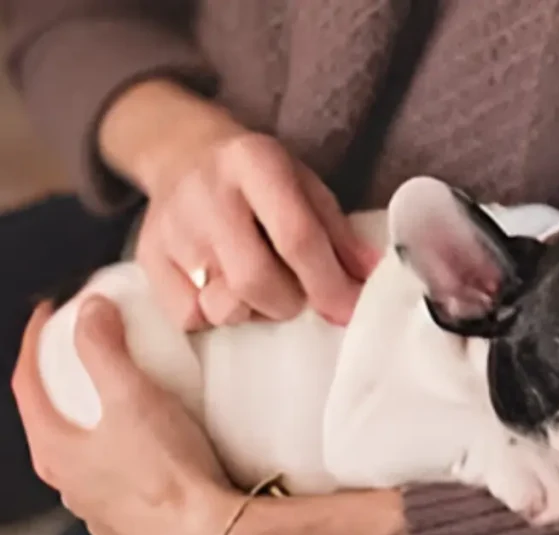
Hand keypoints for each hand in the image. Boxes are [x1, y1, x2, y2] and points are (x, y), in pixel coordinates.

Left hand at [11, 298, 242, 534]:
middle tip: (84, 357)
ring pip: (87, 457)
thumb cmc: (168, 473)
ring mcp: (99, 511)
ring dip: (97, 426)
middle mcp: (68, 486)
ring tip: (125, 403)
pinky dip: (127, 457)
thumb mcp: (133, 397)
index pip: (27, 386)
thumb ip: (105, 349)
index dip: (34, 344)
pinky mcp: (132, 528)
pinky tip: (154, 452)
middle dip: (65, 386)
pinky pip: (120, 483)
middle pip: (53, 423)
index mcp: (56, 451)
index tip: (48, 316)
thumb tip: (90, 311)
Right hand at [102, 80, 378, 329]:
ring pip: (223, 306)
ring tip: (257, 286)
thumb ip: (338, 234)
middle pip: (255, 280)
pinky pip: (189, 317)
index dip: (328, 283)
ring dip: (253, 310)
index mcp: (254, 162)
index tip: (348, 310)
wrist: (181, 152)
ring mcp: (171, 228)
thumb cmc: (258, 178)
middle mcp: (207, 193)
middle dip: (289, 302)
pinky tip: (223, 289)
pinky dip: (215, 316)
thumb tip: (371, 280)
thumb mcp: (305, 186)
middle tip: (296, 294)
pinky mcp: (147, 258)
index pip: (296, 237)